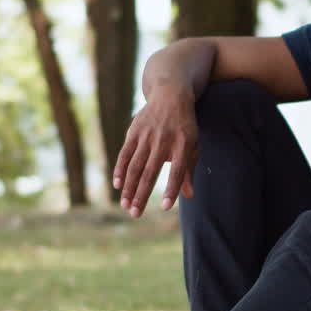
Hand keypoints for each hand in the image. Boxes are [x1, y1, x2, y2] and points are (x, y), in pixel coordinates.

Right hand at [113, 86, 197, 216]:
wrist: (170, 96)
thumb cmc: (184, 128)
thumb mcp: (193, 146)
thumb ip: (189, 171)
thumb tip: (189, 196)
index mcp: (183, 145)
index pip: (177, 171)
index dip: (172, 189)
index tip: (166, 207)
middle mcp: (164, 141)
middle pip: (151, 172)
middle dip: (142, 194)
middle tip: (135, 214)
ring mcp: (147, 136)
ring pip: (135, 166)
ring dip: (129, 187)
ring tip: (125, 205)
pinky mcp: (134, 132)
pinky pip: (125, 154)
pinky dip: (120, 170)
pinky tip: (117, 185)